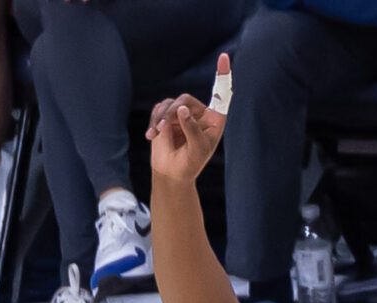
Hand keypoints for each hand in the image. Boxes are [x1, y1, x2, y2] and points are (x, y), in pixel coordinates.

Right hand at [146, 53, 229, 184]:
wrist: (171, 172)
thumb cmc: (190, 163)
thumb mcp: (196, 149)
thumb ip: (191, 129)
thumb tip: (181, 109)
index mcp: (214, 121)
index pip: (221, 96)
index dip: (223, 75)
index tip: (224, 56)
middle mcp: (200, 113)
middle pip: (185, 99)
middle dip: (173, 112)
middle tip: (164, 126)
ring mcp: (183, 113)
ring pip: (170, 103)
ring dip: (161, 117)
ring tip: (157, 133)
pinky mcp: (167, 115)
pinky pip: (159, 108)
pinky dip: (154, 120)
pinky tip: (152, 135)